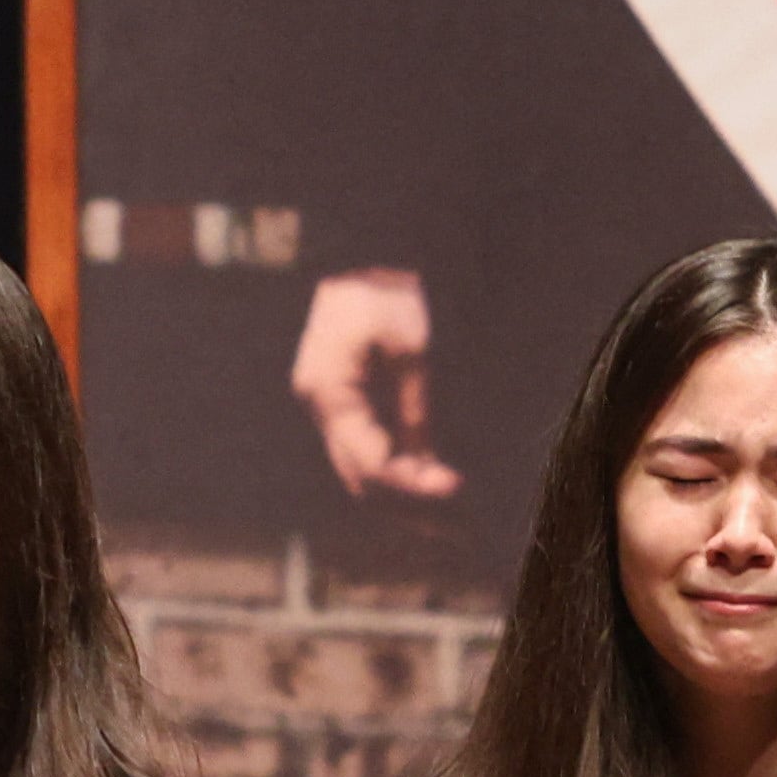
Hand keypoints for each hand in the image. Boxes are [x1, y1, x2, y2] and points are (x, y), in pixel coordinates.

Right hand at [290, 268, 463, 499]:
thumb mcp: (411, 349)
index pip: (369, 460)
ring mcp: (327, 404)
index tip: (454, 489)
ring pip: (359, 468)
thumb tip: (426, 464)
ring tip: (445, 518)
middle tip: (455, 527)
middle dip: (405, 505)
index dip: (412, 482)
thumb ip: (416, 409)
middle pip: (358, 476)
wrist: (362, 250)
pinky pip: (365, 447)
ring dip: (399, 495)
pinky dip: (394, 468)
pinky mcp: (342, 398)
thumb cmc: (385, 290)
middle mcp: (321, 406)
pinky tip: (425, 480)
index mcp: (330, 393)